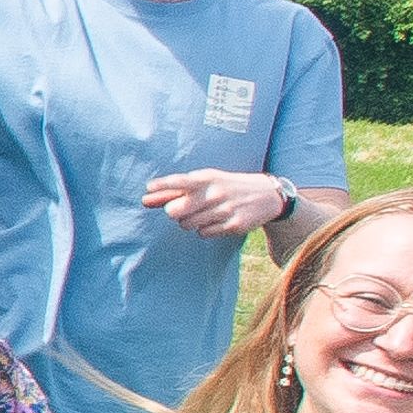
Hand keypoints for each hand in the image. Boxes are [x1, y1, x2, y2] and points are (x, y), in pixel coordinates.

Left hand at [136, 168, 296, 239]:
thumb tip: (146, 198)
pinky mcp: (234, 225)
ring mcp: (225, 210)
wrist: (266, 195)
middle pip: (176, 211)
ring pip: (188, 225)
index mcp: (207, 178)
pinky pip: (203, 234)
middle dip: (174, 212)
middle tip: (183, 209)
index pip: (180, 181)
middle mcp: (215, 193)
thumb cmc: (226, 186)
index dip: (162, 186)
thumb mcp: (206, 181)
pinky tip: (215, 221)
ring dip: (190, 222)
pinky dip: (204, 230)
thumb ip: (177, 190)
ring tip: (203, 213)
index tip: (148, 189)